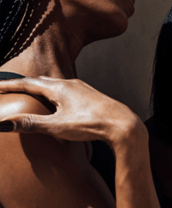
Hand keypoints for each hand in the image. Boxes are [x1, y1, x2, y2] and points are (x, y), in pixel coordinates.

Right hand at [0, 77, 144, 146]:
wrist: (123, 124)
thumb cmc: (92, 124)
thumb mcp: (57, 126)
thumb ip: (31, 125)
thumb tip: (3, 125)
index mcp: (59, 87)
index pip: (27, 83)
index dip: (9, 85)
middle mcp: (71, 83)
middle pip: (41, 81)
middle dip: (24, 84)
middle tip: (9, 88)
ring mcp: (83, 89)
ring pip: (56, 85)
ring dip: (40, 88)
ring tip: (30, 94)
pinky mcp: (91, 97)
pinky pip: (67, 91)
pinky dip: (55, 94)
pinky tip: (58, 102)